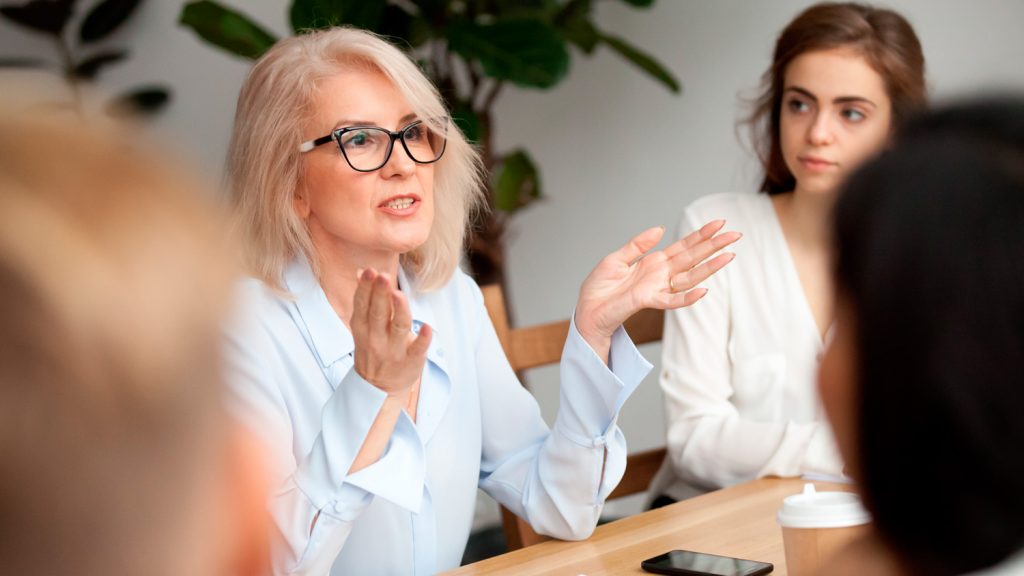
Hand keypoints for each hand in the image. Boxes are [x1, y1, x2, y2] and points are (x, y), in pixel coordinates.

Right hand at [350, 268, 431, 395]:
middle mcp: (376, 337)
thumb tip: (362, 271)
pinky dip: (422, 339)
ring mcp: (394, 350)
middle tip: (383, 276)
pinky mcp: (411, 361)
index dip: (366, 288)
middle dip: (380, 294)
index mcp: (363, 327)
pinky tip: (427, 328)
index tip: (370, 271)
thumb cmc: (373, 348)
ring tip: (399, 295)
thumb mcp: (363, 326)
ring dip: (399, 311)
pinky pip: (417, 349)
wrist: (378, 388)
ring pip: (398, 327)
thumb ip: (365, 299)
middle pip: (378, 313)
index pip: (362, 304)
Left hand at [575, 220, 739, 350]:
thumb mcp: (616, 259)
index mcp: (654, 262)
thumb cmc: (599, 288)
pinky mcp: (648, 301)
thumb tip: (660, 229)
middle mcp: (660, 275)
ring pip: (690, 277)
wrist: (587, 310)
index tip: (719, 223)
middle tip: (735, 234)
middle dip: (714, 246)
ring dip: (709, 268)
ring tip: (730, 256)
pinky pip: (672, 301)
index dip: (701, 235)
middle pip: (692, 258)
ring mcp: (657, 288)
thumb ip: (637, 245)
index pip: (683, 246)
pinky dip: (688, 297)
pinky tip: (704, 291)